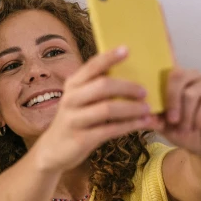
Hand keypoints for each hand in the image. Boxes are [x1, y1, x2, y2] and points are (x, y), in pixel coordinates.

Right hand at [35, 47, 159, 173]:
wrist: (53, 150)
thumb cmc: (74, 121)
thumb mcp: (79, 101)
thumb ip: (95, 88)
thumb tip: (130, 76)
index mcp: (72, 85)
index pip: (91, 66)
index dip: (109, 57)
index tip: (127, 50)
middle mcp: (71, 99)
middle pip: (103, 86)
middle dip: (128, 87)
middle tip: (145, 91)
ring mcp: (75, 119)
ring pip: (107, 109)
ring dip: (131, 108)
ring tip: (147, 109)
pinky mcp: (82, 139)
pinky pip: (110, 130)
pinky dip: (129, 126)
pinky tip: (142, 124)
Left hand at [155, 68, 200, 159]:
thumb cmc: (185, 133)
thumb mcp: (165, 128)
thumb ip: (155, 120)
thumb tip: (143, 116)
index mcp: (177, 81)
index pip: (166, 68)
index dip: (158, 74)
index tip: (150, 91)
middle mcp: (193, 77)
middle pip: (178, 75)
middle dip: (171, 100)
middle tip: (171, 121)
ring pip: (191, 93)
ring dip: (186, 116)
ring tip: (185, 130)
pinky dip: (199, 117)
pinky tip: (196, 126)